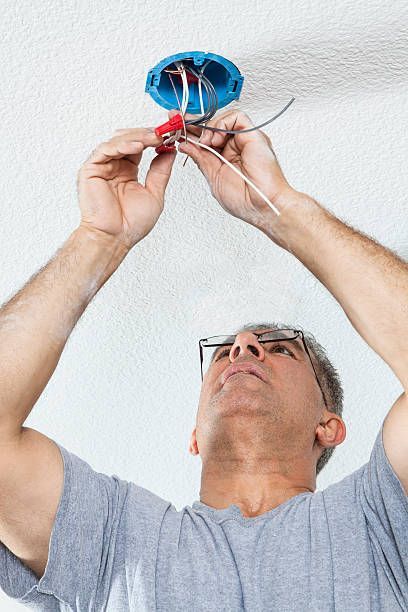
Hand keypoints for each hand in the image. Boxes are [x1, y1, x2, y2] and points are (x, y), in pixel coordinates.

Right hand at [77, 128, 176, 250]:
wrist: (115, 237)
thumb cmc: (131, 223)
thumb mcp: (155, 193)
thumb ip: (161, 171)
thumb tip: (170, 151)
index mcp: (128, 171)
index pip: (141, 147)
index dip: (155, 139)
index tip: (171, 134)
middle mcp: (115, 166)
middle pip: (129, 139)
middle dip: (148, 134)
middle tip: (164, 132)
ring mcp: (102, 166)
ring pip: (118, 141)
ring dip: (137, 137)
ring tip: (153, 138)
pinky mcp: (90, 169)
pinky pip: (105, 150)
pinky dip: (121, 145)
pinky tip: (137, 146)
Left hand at [169, 108, 294, 231]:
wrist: (262, 205)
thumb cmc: (244, 200)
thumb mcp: (213, 177)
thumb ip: (200, 159)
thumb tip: (185, 145)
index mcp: (224, 158)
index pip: (204, 139)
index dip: (189, 132)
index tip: (173, 127)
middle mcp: (235, 147)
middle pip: (211, 126)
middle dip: (192, 123)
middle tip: (176, 119)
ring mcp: (244, 140)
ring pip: (223, 119)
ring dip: (209, 128)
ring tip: (205, 142)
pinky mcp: (254, 134)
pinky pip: (237, 117)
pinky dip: (223, 124)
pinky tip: (217, 139)